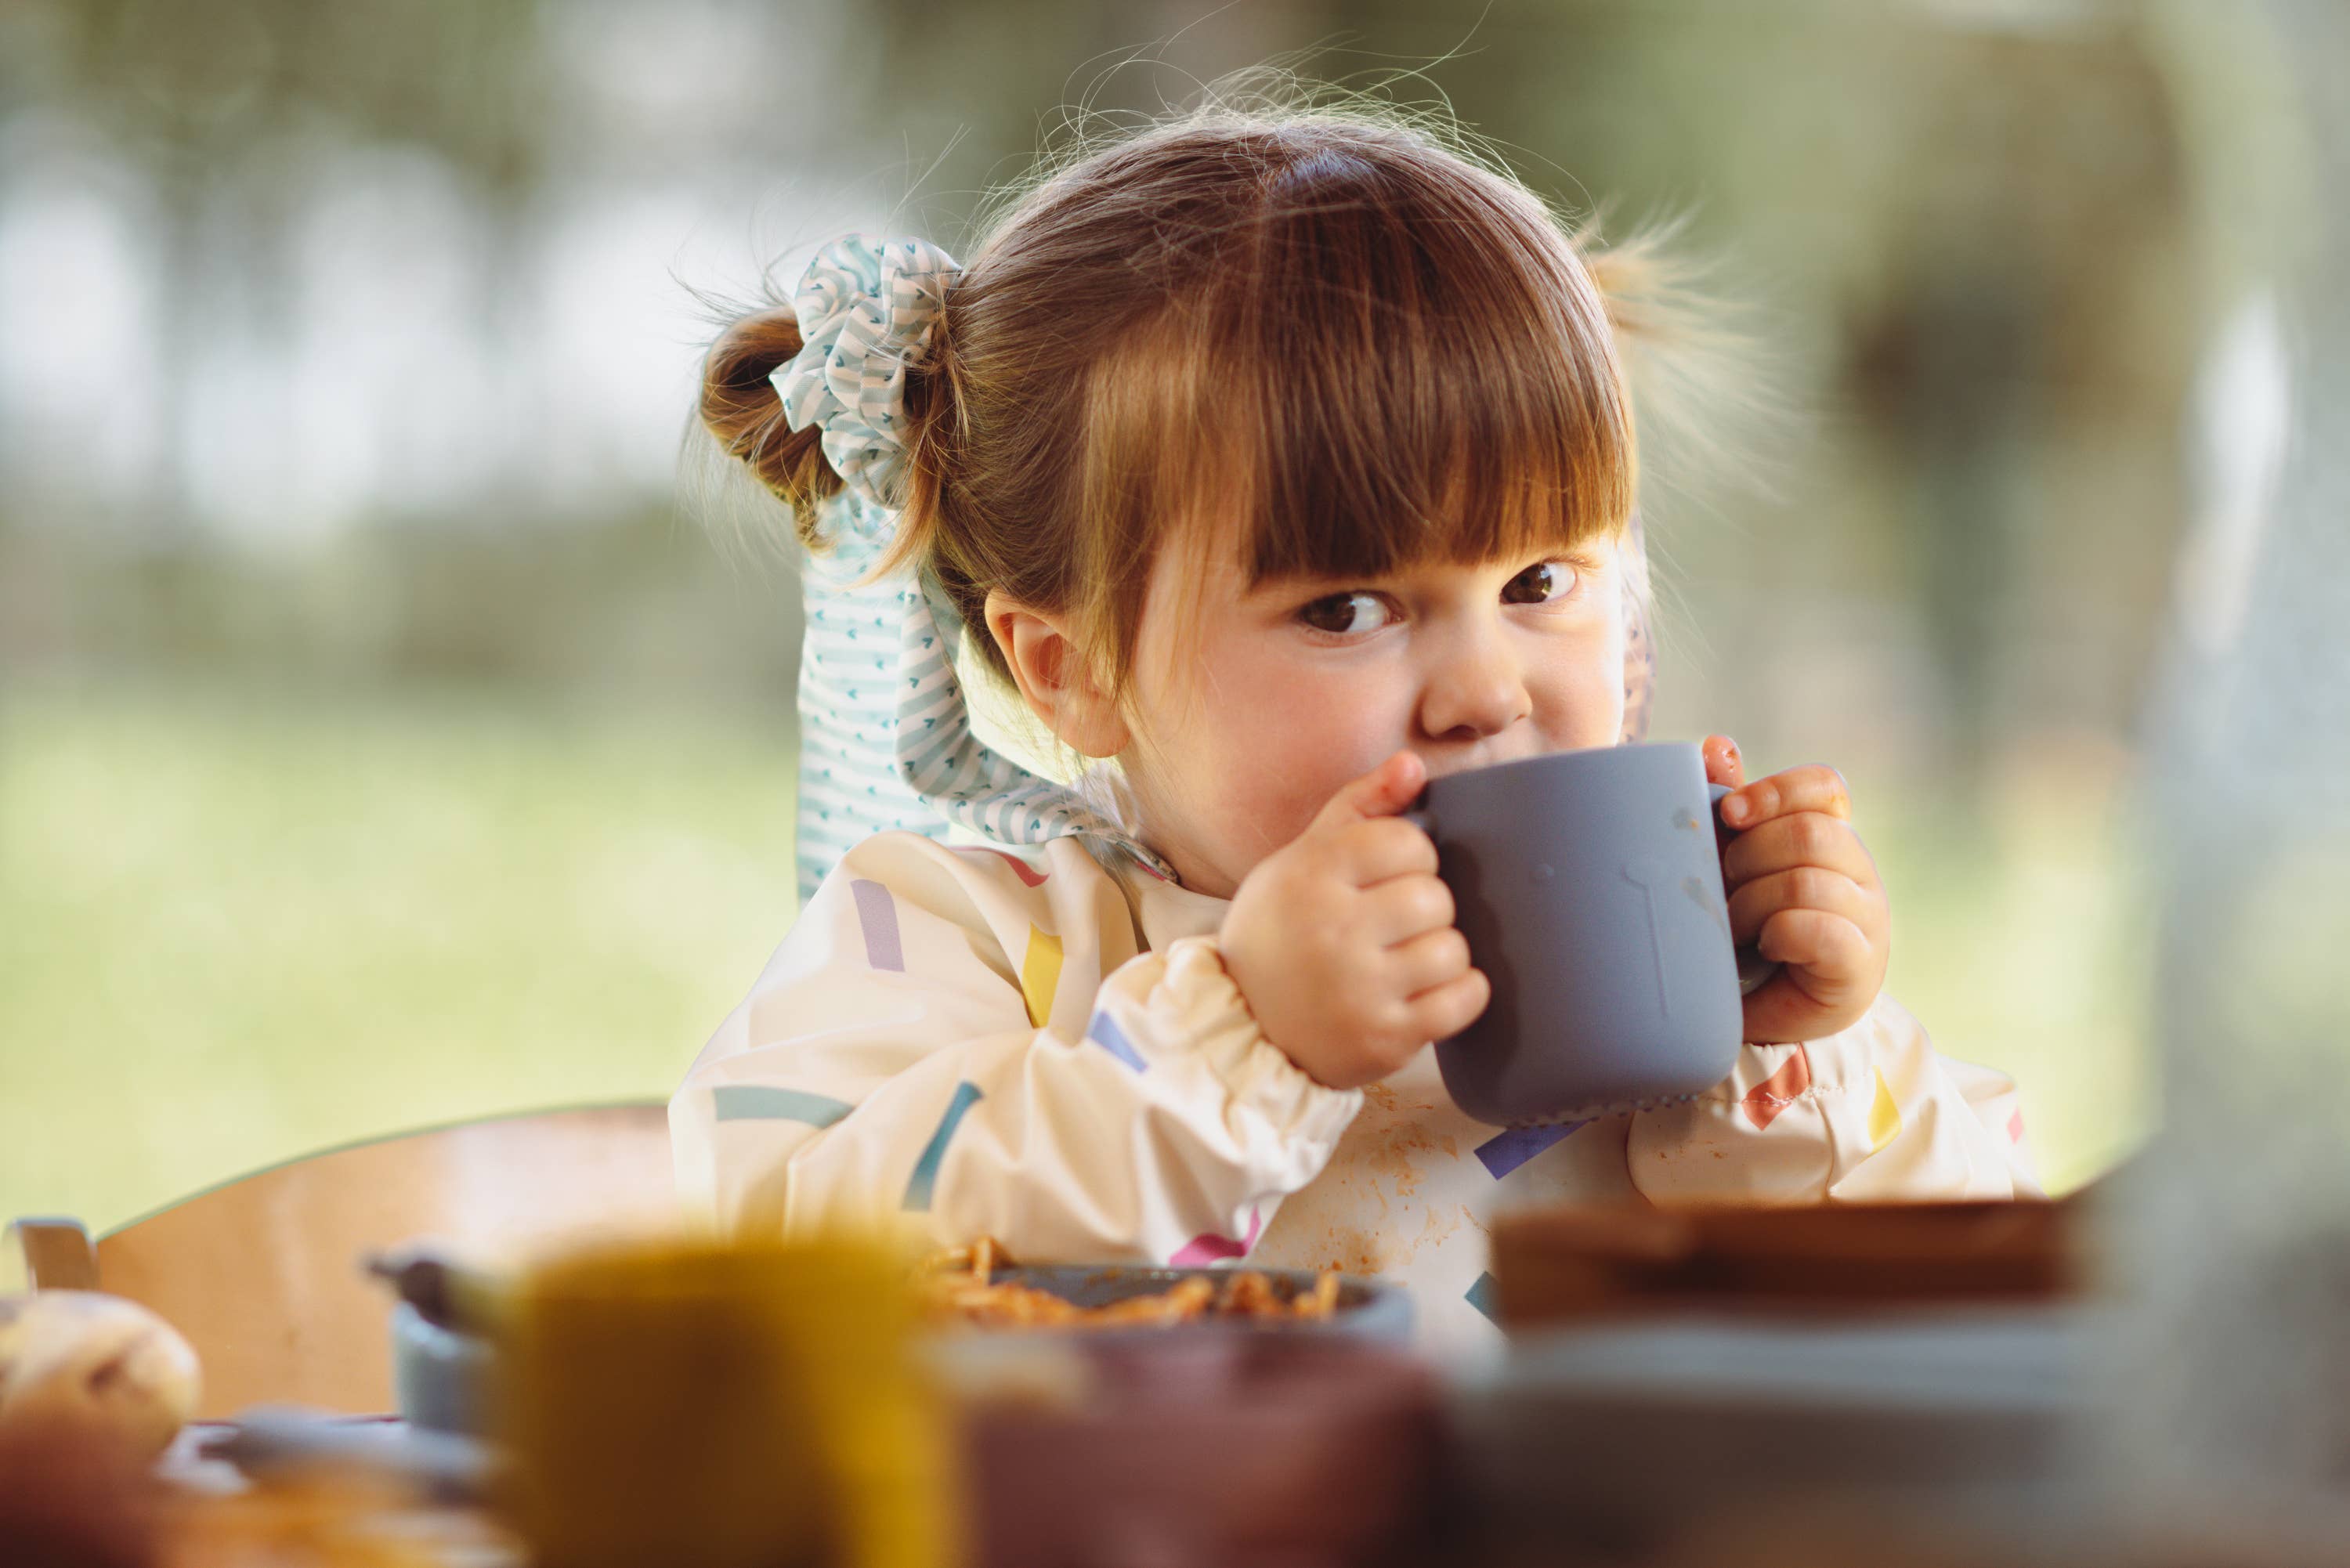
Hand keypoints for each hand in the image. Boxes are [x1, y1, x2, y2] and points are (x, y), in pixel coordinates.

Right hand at [1217, 751, 1490, 1089]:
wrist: (1244, 1023)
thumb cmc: (1281, 931)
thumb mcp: (1301, 860)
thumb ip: (1358, 806)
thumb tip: (1413, 765)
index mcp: (1310, 877)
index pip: (1408, 843)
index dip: (1414, 856)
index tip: (1394, 876)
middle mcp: (1332, 931)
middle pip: (1435, 897)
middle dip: (1428, 907)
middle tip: (1401, 923)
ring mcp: (1359, 990)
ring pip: (1453, 949)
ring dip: (1444, 952)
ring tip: (1411, 958)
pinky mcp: (1384, 1038)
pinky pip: (1464, 999)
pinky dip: (1463, 992)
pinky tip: (1436, 989)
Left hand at [1704, 734, 1891, 1043]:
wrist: (1766, 1016)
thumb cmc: (1748, 935)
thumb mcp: (1734, 870)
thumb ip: (1734, 812)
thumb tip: (1715, 745)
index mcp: (1829, 837)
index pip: (1824, 787)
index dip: (1777, 791)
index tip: (1731, 814)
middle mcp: (1857, 870)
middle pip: (1808, 833)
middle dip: (1749, 857)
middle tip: (1724, 887)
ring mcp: (1867, 916)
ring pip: (1807, 880)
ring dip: (1753, 904)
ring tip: (1738, 929)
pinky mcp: (1861, 964)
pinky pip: (1822, 930)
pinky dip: (1782, 934)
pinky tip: (1768, 948)